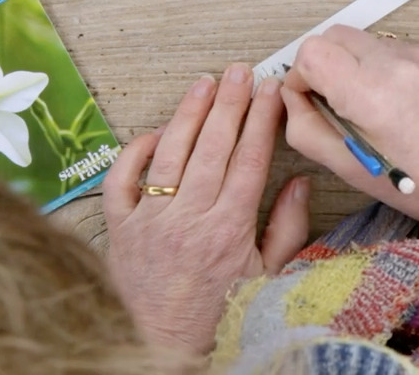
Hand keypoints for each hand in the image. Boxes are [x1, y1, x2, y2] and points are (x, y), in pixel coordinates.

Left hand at [103, 64, 310, 354]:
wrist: (163, 349)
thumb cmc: (221, 318)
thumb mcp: (270, 279)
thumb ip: (286, 229)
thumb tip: (299, 184)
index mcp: (228, 230)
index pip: (249, 158)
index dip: (262, 119)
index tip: (271, 91)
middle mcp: (187, 219)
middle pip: (212, 146)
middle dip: (230, 102)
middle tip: (241, 71)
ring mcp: (150, 221)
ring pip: (170, 153)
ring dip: (189, 113)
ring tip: (204, 83)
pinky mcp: (120, 229)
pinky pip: (123, 180)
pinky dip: (136, 151)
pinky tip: (155, 131)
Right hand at [280, 26, 418, 274]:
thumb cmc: (417, 185)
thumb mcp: (348, 169)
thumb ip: (306, 128)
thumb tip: (289, 98)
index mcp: (370, 95)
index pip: (311, 52)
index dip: (301, 77)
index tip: (310, 102)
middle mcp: (394, 64)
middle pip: (332, 35)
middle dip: (322, 64)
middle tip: (332, 101)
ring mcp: (417, 54)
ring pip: (361, 40)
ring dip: (351, 64)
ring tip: (366, 104)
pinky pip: (388, 47)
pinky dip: (378, 66)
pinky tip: (394, 101)